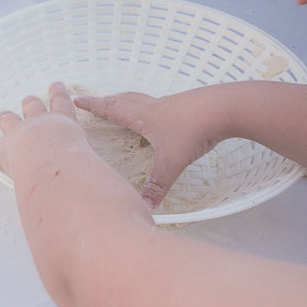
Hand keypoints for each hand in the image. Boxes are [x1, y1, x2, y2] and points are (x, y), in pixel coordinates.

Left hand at [0, 82, 95, 187]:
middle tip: (28, 100)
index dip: (58, 93)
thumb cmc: (76, 162)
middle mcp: (40, 122)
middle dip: (30, 103)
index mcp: (63, 121)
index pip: (62, 103)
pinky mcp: (3, 146)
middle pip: (32, 106)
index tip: (56, 85)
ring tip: (3, 115)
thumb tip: (96, 177)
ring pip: (9, 119)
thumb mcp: (87, 155)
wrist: (52, 163)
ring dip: (6, 117)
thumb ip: (86, 159)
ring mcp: (19, 131)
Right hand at [72, 88, 225, 207]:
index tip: (78, 99)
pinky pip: (161, 105)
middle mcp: (154, 106)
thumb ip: (157, 185)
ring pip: (143, 100)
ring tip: (123, 105)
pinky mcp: (188, 104)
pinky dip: (150, 108)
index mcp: (143, 117)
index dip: (93, 106)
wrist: (229, 107)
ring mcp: (172, 103)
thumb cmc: (195, 131)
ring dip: (129, 102)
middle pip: (125, 100)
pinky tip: (158, 117)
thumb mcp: (172, 162)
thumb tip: (143, 206)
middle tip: (96, 101)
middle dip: (107, 101)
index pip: (112, 110)